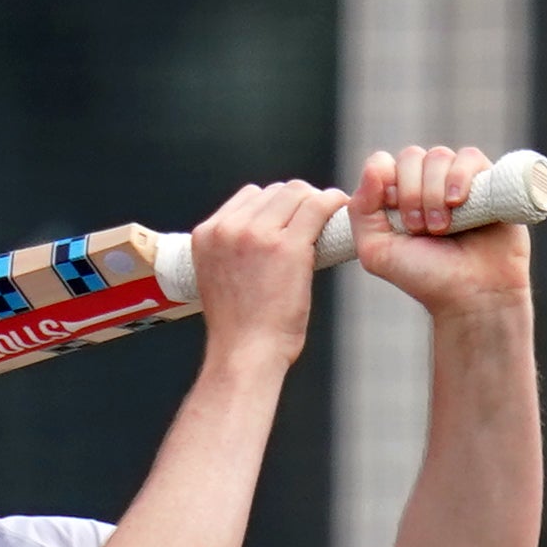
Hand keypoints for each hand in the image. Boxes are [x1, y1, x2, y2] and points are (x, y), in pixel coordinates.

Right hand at [184, 177, 337, 367]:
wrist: (245, 355)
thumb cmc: (240, 328)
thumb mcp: (220, 277)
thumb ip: (233, 249)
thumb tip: (264, 233)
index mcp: (207, 234)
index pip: (249, 196)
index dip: (276, 205)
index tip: (293, 219)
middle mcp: (228, 228)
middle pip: (274, 191)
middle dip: (297, 202)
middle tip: (316, 218)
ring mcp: (257, 235)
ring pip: (296, 193)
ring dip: (315, 201)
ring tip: (328, 216)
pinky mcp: (287, 247)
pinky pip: (316, 206)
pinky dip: (332, 203)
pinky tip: (340, 208)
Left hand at [350, 144, 534, 316]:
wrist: (472, 294)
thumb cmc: (426, 277)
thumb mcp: (376, 251)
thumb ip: (361, 211)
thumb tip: (373, 167)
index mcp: (396, 196)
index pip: (382, 163)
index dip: (387, 184)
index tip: (398, 220)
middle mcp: (425, 183)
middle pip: (410, 157)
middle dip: (411, 194)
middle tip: (420, 230)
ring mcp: (456, 180)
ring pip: (438, 156)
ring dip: (434, 192)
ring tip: (442, 228)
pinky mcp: (486, 181)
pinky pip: (469, 156)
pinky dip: (460, 176)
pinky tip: (458, 202)